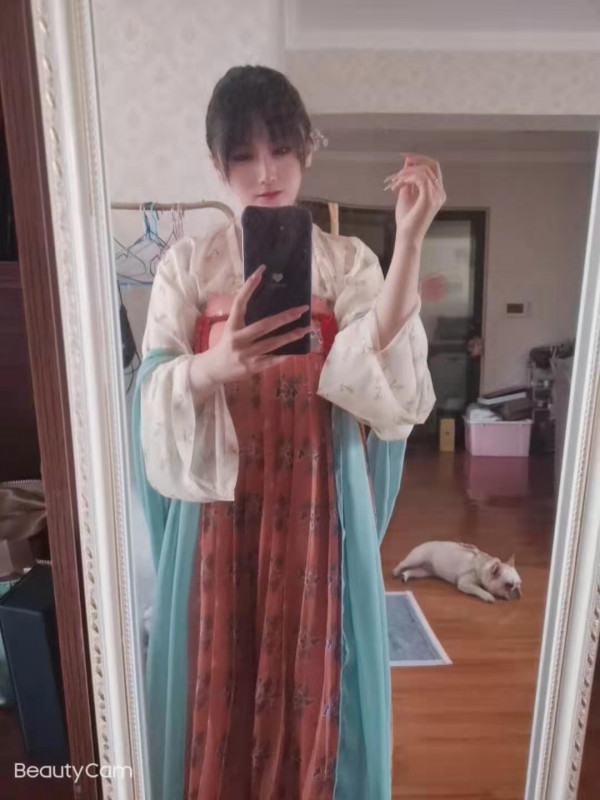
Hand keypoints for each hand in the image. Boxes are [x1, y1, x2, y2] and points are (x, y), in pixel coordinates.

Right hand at [190, 266, 310, 389]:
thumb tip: (271, 310)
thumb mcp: (231, 330)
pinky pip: (271, 360)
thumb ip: (246, 321)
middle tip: (302, 309)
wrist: (213, 370)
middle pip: (264, 325)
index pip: (239, 302)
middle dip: (285, 317)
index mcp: (232, 326)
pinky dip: (283, 355)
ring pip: (272, 344)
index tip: (260, 271)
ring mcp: (245, 355)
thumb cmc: (226, 346)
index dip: (249, 287)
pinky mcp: (251, 368)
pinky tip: (295, 350)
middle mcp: (237, 339)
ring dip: (291, 336)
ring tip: (305, 329)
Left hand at [384, 154, 445, 245]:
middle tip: (398, 168)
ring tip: (395, 182)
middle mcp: (440, 192)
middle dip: (414, 162)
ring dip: (406, 173)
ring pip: (423, 171)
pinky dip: (407, 178)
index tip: (405, 156)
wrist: (406, 237)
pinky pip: (420, 178)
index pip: (433, 167)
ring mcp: (437, 195)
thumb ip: (408, 179)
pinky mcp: (429, 199)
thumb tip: (407, 162)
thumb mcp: (406, 194)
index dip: (420, 159)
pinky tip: (399, 185)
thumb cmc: (406, 221)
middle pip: (431, 165)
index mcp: (437, 191)